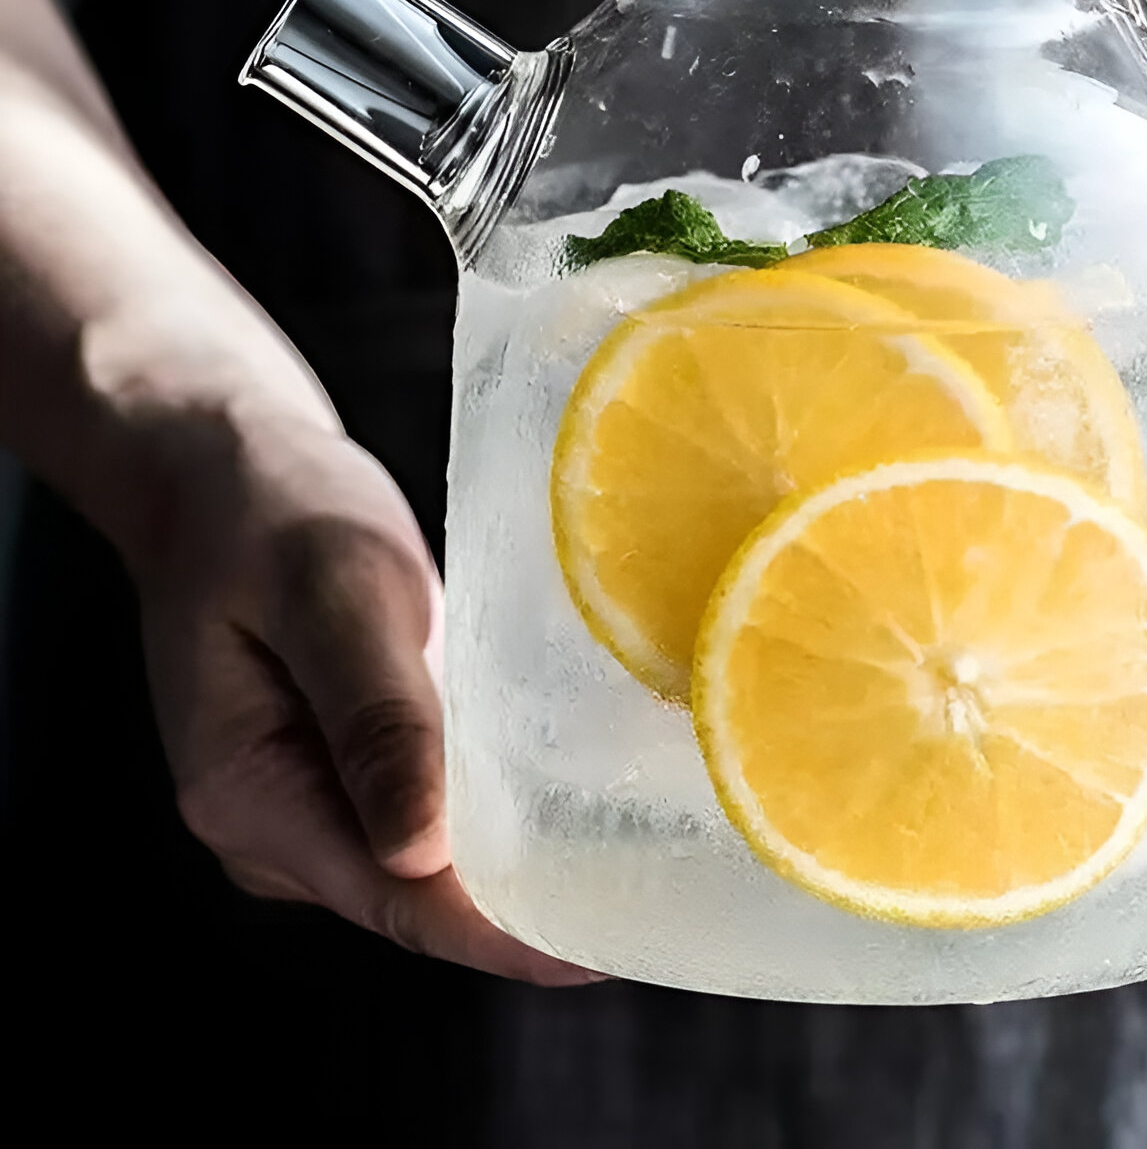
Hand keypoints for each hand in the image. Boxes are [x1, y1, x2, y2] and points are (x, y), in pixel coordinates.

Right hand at [130, 397, 593, 984]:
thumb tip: (420, 857)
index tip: (605, 948)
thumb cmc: (273, 511)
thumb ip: (376, 719)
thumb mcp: (335, 593)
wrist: (222, 470)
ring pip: (425, 865)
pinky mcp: (337, 765)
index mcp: (250, 793)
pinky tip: (567, 806)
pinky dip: (489, 816)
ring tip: (634, 865)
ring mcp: (302, 800)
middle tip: (653, 906)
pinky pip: (423, 813)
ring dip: (516, 869)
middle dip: (526, 912)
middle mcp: (269, 824)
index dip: (506, 936)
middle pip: (416, 902)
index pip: (400, 905)